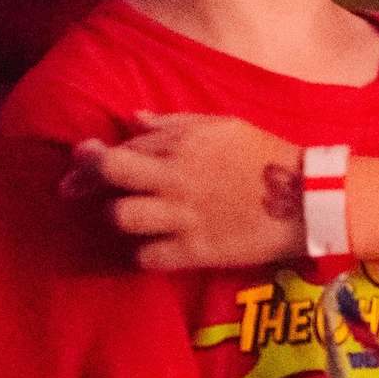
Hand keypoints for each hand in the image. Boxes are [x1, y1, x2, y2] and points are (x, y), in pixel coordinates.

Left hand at [77, 113, 302, 270]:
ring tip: (126, 216)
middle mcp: (175, 179)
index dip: (89, 156)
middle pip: (109, 175)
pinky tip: (152, 246)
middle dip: (83, 180)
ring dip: (116, 216)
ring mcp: (183, 217)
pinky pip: (147, 257)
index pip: (119, 148)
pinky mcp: (195, 252)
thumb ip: (173, 123)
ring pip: (121, 218)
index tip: (80, 160)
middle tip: (72, 189)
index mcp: (181, 145)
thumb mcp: (222, 125)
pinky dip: (144, 253)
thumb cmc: (265, 155)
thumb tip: (132, 120)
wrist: (306, 199)